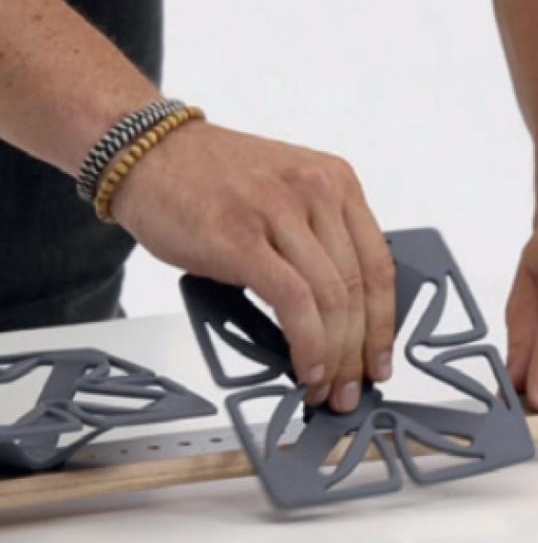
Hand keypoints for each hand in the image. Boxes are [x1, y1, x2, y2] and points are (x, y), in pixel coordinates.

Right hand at [113, 122, 395, 411]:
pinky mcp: (242, 240)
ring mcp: (279, 213)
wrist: (146, 153)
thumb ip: (318, 243)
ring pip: (330, 300)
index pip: (379, 265)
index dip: (385, 324)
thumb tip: (340, 319)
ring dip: (335, 358)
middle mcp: (315, 191)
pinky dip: (307, 345)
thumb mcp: (285, 197)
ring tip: (326, 389)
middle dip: (360, 352)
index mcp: (335, 182)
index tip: (379, 360)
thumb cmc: (210, 182)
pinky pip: (293, 304)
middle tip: (353, 389)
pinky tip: (306, 369)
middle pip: (358, 289)